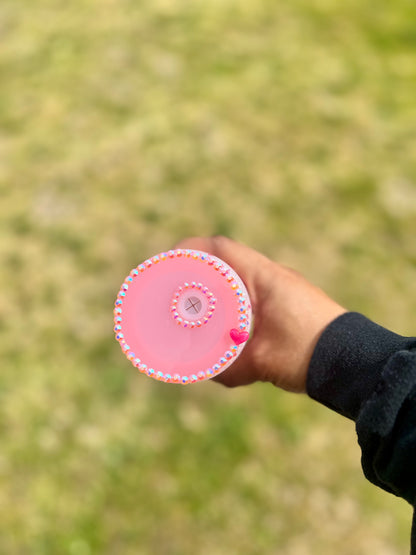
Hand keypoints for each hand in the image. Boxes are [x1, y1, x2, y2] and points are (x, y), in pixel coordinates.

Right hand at [173, 236, 345, 391]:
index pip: (222, 248)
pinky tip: (229, 321)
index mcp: (265, 278)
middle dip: (201, 270)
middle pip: (229, 260)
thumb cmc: (310, 354)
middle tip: (179, 287)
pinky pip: (255, 292)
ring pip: (242, 277)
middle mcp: (275, 276)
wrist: (354, 361)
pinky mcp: (291, 303)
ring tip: (200, 305)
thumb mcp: (263, 362)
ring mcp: (284, 288)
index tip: (170, 260)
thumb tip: (206, 373)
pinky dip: (236, 299)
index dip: (192, 249)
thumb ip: (229, 368)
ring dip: (220, 285)